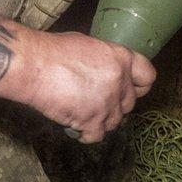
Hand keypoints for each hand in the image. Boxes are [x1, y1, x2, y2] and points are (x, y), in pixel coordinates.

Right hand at [13, 31, 155, 142]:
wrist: (33, 66)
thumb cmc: (52, 51)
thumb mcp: (89, 45)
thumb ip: (106, 61)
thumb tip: (107, 69)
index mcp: (121, 58)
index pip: (148, 76)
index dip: (140, 85)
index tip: (132, 88)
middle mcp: (120, 82)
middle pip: (130, 103)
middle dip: (115, 104)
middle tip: (96, 100)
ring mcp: (108, 104)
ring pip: (115, 122)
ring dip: (100, 120)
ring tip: (82, 111)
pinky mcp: (92, 121)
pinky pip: (97, 136)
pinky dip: (85, 133)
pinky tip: (75, 125)